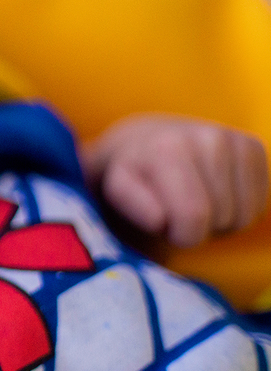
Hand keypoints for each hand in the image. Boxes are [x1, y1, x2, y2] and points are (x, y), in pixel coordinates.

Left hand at [81, 115, 268, 247]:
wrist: (146, 139)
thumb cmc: (130, 175)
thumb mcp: (114, 189)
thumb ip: (129, 204)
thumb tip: (159, 218)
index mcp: (166, 149)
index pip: (193, 217)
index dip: (177, 233)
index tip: (158, 219)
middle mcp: (204, 138)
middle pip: (222, 220)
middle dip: (197, 227)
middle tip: (174, 208)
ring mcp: (233, 139)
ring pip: (243, 216)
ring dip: (218, 221)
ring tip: (191, 199)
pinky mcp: (253, 146)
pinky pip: (260, 205)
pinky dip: (239, 209)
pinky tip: (214, 192)